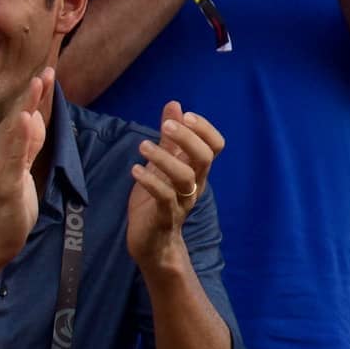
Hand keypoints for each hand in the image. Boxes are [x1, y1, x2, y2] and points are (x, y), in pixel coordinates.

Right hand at [0, 68, 52, 262]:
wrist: (0, 234)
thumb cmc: (12, 200)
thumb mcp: (24, 165)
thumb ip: (29, 142)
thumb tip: (34, 117)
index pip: (19, 115)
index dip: (33, 94)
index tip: (47, 71)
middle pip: (15, 118)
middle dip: (30, 95)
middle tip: (44, 72)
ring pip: (12, 132)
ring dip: (25, 108)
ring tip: (36, 87)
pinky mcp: (3, 182)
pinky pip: (13, 157)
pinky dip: (20, 138)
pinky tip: (27, 122)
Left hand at [126, 101, 224, 270]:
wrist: (152, 243)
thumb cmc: (157, 201)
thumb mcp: (162, 165)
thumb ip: (170, 138)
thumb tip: (175, 105)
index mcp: (196, 171)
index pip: (214, 146)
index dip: (204, 129)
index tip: (186, 115)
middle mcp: (194, 185)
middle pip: (204, 158)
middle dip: (187, 139)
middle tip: (165, 127)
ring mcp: (181, 202)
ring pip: (184, 177)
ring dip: (164, 159)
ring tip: (143, 147)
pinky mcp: (164, 217)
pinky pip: (164, 198)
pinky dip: (150, 182)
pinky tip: (135, 170)